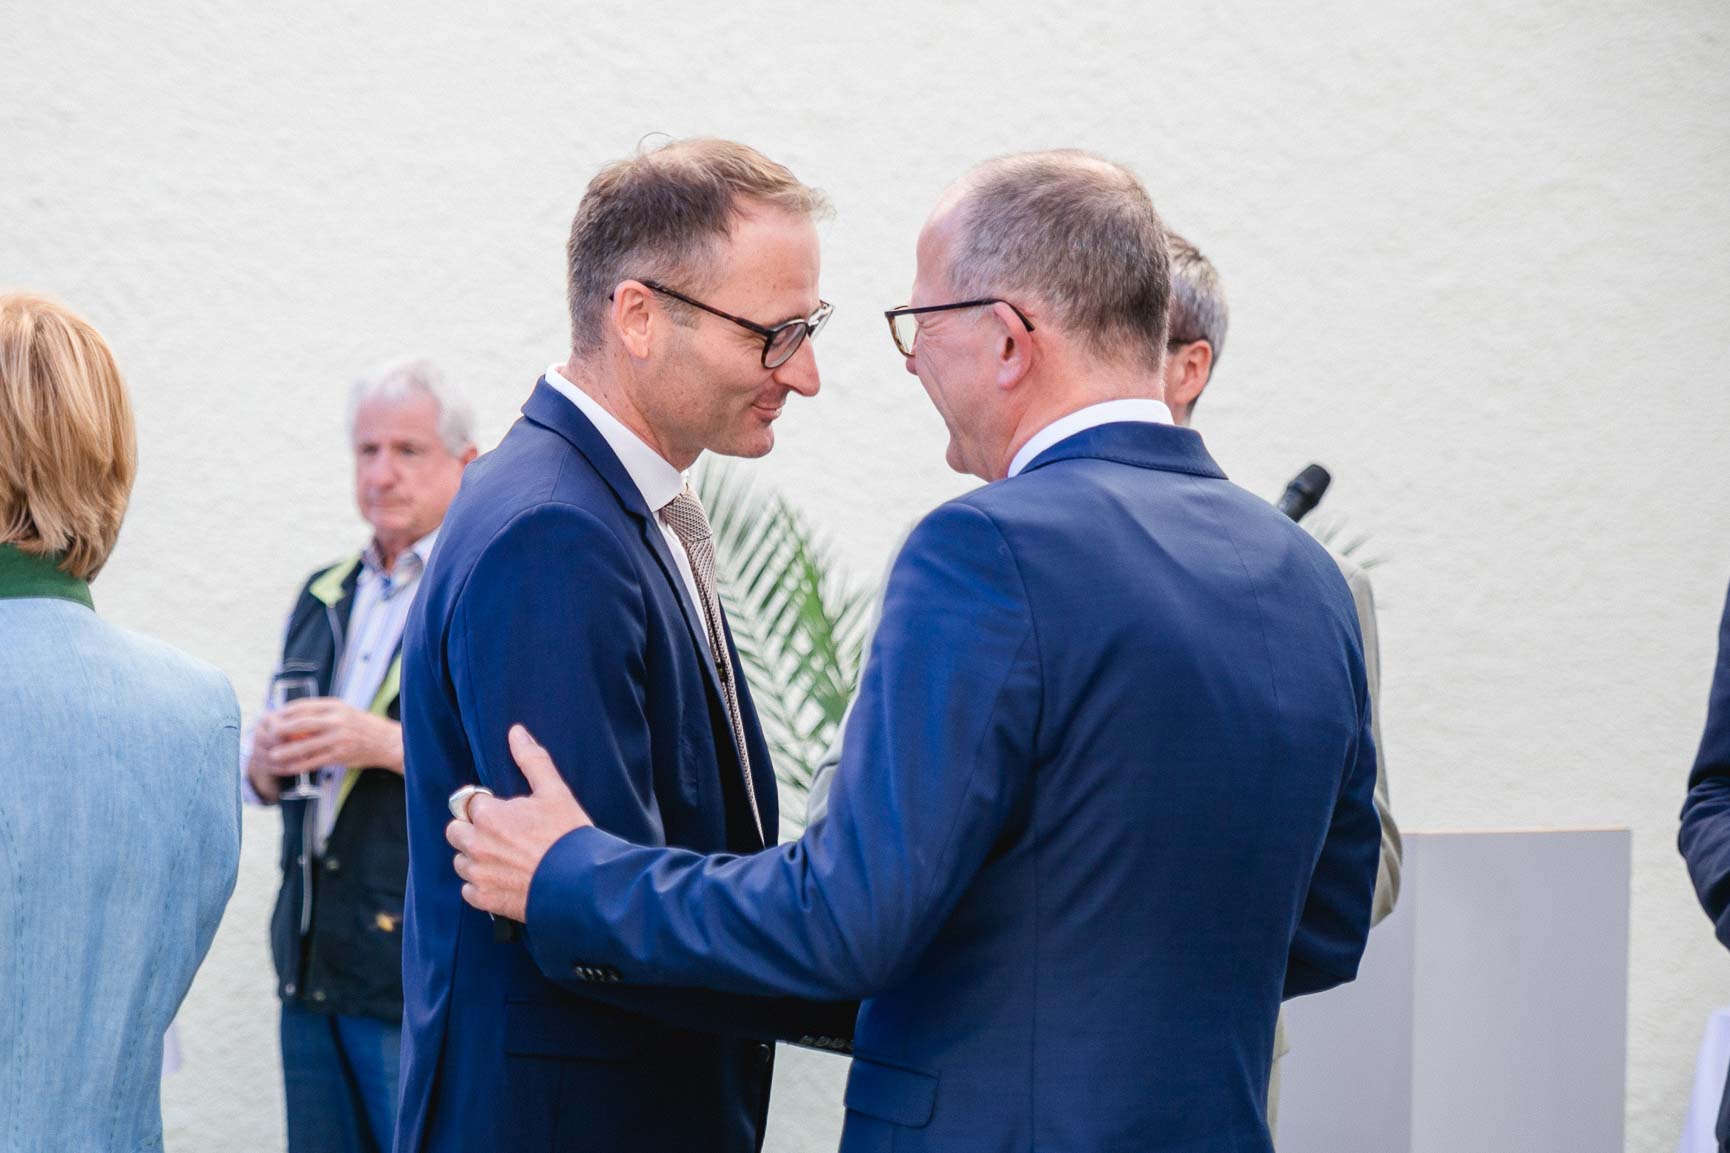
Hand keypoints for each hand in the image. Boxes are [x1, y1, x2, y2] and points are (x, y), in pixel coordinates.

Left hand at [263, 699, 404, 776]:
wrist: (386, 741)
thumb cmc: (362, 726)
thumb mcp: (344, 712)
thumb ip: (323, 713)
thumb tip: (294, 717)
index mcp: (335, 706)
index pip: (303, 706)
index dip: (284, 712)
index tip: (273, 717)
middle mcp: (336, 720)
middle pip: (301, 723)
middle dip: (281, 729)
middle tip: (267, 734)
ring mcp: (338, 738)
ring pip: (305, 745)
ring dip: (286, 752)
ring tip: (272, 756)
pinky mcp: (340, 755)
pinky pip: (314, 761)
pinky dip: (299, 766)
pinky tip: (289, 768)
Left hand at [447, 725, 592, 922]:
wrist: (582, 883)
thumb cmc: (568, 834)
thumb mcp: (555, 791)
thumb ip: (531, 760)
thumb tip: (516, 731)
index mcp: (488, 816)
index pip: (468, 803)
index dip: (487, 807)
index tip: (506, 813)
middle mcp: (476, 845)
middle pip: (455, 831)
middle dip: (472, 830)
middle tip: (502, 834)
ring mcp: (478, 874)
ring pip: (460, 861)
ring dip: (475, 857)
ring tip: (505, 858)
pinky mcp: (484, 900)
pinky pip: (468, 890)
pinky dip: (481, 885)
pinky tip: (504, 879)